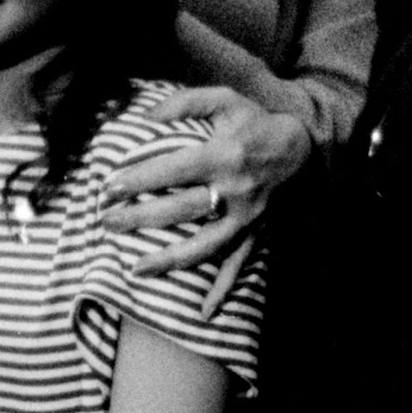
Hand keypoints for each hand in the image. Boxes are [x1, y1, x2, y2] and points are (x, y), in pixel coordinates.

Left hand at [101, 86, 310, 312]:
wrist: (305, 148)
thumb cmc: (255, 122)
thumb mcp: (225, 100)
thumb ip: (184, 103)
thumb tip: (143, 116)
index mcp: (223, 155)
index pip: (172, 170)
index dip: (138, 179)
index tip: (108, 188)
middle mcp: (234, 190)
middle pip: (180, 210)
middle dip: (140, 219)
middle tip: (106, 224)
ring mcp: (247, 217)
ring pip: (204, 245)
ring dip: (170, 260)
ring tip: (135, 270)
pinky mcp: (257, 233)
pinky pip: (239, 265)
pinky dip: (223, 290)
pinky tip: (203, 313)